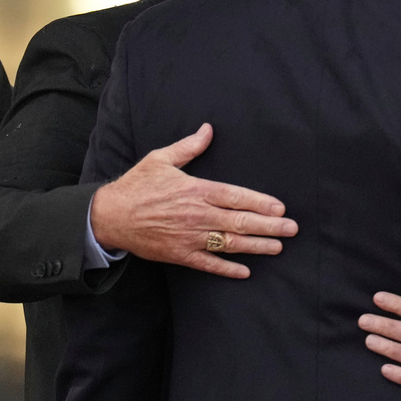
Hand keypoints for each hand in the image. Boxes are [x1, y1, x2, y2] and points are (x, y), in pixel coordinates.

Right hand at [89, 123, 297, 278]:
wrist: (109, 216)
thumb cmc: (137, 185)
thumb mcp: (161, 159)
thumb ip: (189, 146)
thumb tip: (208, 129)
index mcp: (196, 190)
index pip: (235, 197)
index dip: (260, 203)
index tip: (280, 207)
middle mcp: (197, 215)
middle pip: (239, 222)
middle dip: (269, 226)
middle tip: (291, 229)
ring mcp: (189, 237)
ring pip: (229, 244)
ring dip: (256, 246)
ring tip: (278, 247)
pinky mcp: (180, 254)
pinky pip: (208, 263)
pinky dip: (227, 269)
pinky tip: (246, 271)